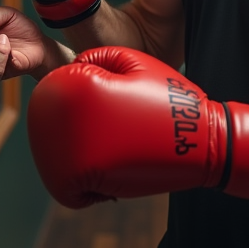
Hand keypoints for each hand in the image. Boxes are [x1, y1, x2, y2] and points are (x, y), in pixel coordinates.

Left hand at [27, 47, 248, 207]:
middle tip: (99, 133)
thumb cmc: (169, 99)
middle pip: (45, 129)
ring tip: (105, 153)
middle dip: (66, 131)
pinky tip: (104, 174)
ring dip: (72, 161)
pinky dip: (80, 187)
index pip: (47, 93)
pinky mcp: (88, 181)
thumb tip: (74, 68)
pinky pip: (67, 190)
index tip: (94, 107)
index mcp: (75, 86)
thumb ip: (98, 57)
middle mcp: (66, 119)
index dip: (67, 98)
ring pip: (52, 163)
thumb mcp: (135, 61)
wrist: (203, 140)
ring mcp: (75, 152)